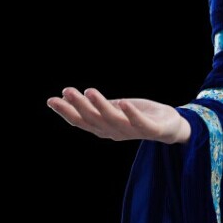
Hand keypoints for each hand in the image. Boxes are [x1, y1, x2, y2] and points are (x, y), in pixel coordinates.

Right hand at [47, 87, 190, 143]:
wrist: (170, 125)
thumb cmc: (139, 115)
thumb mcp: (116, 108)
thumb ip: (99, 106)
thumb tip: (76, 97)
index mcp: (104, 127)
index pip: (81, 121)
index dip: (66, 112)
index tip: (51, 99)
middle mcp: (115, 132)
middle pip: (93, 120)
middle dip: (79, 106)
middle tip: (67, 91)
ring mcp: (133, 132)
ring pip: (113, 120)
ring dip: (101, 106)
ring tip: (90, 90)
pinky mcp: (152, 129)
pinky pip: (140, 123)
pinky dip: (131, 114)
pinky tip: (123, 102)